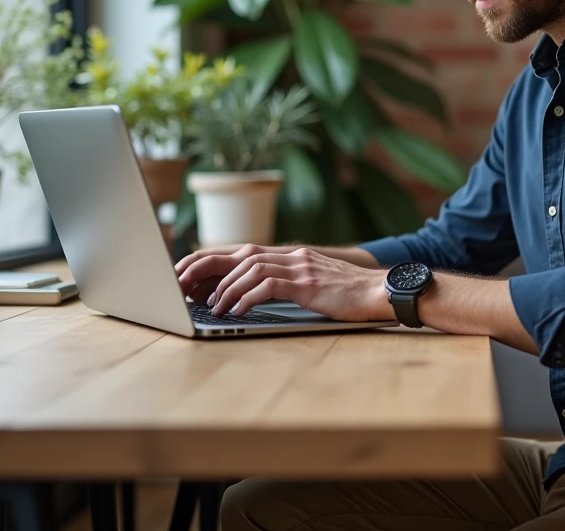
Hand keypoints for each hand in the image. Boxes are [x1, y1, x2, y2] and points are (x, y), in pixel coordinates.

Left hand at [175, 244, 391, 321]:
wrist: (382, 291)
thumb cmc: (349, 295)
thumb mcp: (313, 284)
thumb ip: (287, 283)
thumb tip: (253, 296)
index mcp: (290, 255)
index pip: (241, 251)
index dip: (211, 260)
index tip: (187, 276)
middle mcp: (291, 255)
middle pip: (238, 254)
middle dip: (205, 268)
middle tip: (183, 287)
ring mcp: (300, 266)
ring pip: (249, 269)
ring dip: (225, 289)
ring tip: (212, 307)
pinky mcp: (308, 283)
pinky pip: (268, 286)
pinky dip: (247, 298)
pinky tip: (236, 312)